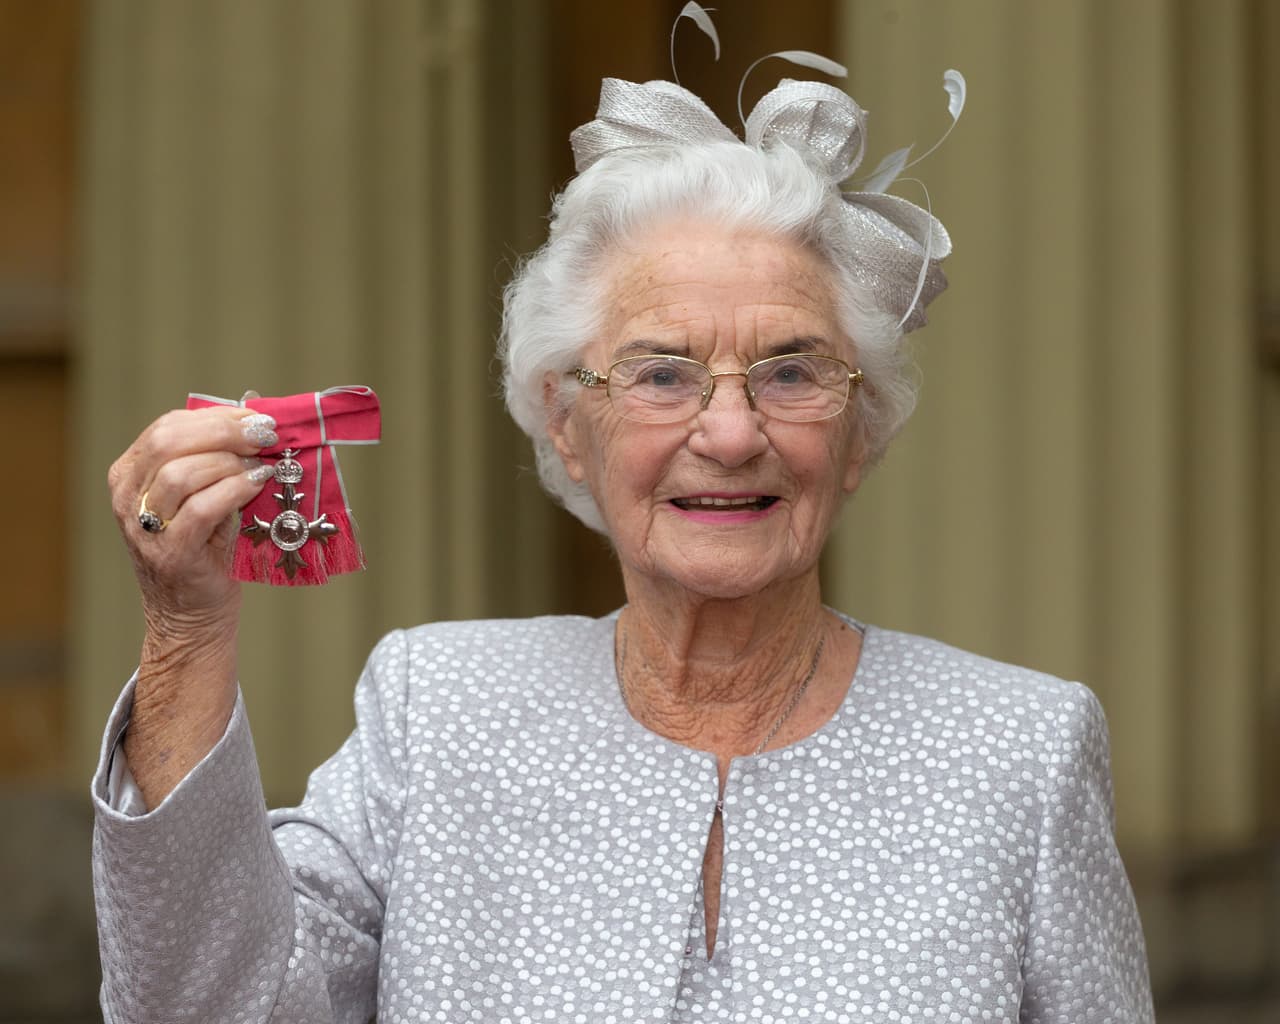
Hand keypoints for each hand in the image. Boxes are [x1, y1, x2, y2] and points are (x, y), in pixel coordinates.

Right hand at [108, 405, 278, 639]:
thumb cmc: (204, 549)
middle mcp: (127, 497)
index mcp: (130, 473)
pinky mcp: (170, 554)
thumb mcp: (200, 496)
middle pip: (169, 442)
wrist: (191, 614)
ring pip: (181, 473)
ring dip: (230, 463)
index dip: (217, 417)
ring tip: (261, 466)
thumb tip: (255, 418)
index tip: (256, 418)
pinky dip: (234, 490)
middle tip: (264, 435)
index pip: (168, 426)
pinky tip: (256, 485)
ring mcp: (144, 527)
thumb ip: (215, 460)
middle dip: (224, 432)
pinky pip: (201, 509)